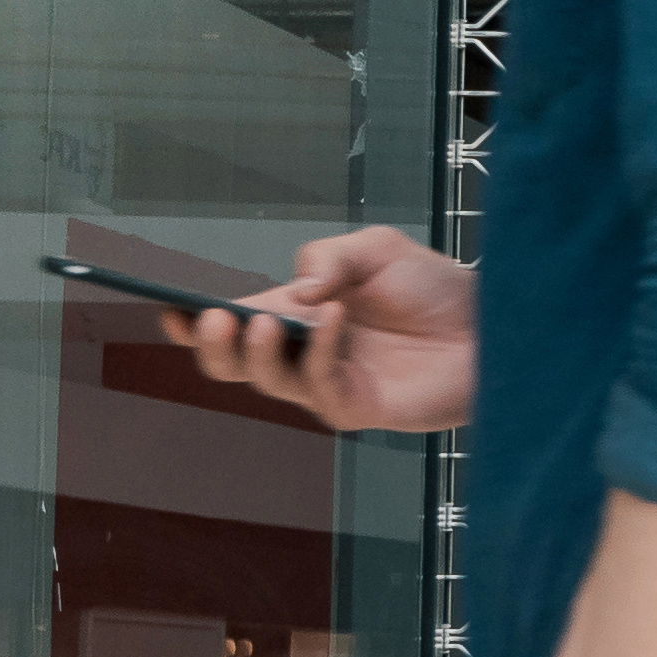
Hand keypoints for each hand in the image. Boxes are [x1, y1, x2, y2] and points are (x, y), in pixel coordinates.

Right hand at [182, 229, 477, 434]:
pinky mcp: (355, 406)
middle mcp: (301, 351)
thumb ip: (329, 260)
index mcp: (294, 312)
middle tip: (216, 319)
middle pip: (232, 363)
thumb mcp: (375, 250)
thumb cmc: (432, 289)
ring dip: (258, 349)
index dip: (193, 321)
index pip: (231, 322)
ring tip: (265, 319)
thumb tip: (295, 294)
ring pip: (267, 379)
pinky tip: (333, 317)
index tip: (168, 308)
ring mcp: (326, 382)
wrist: (489, 323)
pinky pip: (319, 384)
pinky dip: (319, 349)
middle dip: (212, 344)